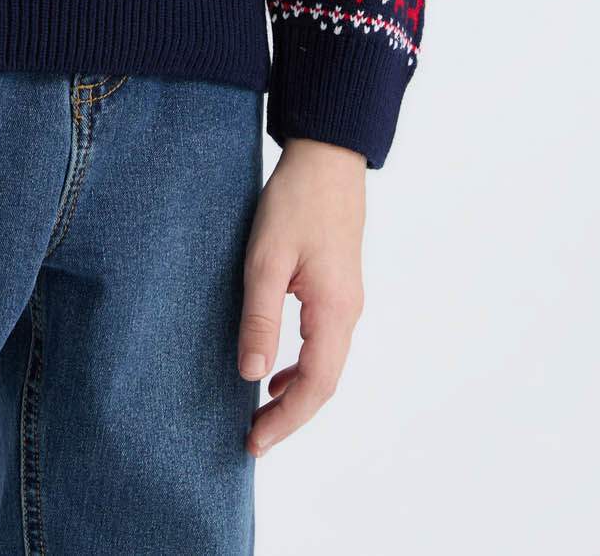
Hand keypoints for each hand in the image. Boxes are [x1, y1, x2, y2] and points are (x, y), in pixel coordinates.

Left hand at [238, 137, 365, 455]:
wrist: (328, 156)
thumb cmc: (296, 201)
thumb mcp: (266, 258)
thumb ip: (260, 317)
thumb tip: (251, 374)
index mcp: (334, 312)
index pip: (315, 387)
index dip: (285, 421)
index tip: (254, 443)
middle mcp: (348, 313)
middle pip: (324, 384)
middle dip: (290, 417)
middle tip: (252, 438)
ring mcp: (347, 301)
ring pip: (326, 366)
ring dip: (296, 394)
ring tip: (260, 412)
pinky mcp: (338, 288)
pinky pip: (324, 343)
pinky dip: (302, 367)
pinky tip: (277, 370)